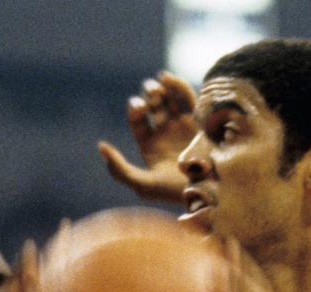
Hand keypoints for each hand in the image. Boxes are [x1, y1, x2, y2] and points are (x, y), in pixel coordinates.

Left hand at [98, 71, 195, 202]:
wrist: (209, 193)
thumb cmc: (175, 193)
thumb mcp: (144, 186)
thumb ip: (120, 169)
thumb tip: (101, 146)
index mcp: (150, 143)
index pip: (138, 118)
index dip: (136, 108)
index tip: (141, 107)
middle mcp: (166, 131)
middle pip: (154, 104)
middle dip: (150, 94)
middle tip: (153, 94)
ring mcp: (184, 125)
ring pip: (171, 97)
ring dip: (163, 88)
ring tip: (160, 85)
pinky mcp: (201, 122)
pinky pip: (189, 99)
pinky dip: (179, 86)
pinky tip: (169, 79)